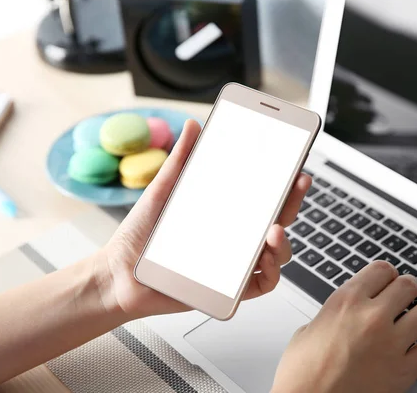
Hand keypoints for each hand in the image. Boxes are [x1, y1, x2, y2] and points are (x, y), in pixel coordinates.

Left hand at [96, 120, 311, 318]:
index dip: (282, 181)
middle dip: (292, 202)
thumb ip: (180, 160)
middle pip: (276, 220)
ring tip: (274, 231)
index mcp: (224, 214)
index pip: (262, 196)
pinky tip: (264, 259)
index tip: (294, 164)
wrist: (119, 273)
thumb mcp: (162, 191)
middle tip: (297, 183)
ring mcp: (234, 264)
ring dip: (284, 242)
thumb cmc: (140, 236)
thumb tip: (193, 126)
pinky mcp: (227, 289)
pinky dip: (269, 273)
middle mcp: (235, 238)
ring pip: (276, 254)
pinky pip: (260, 285)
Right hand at [272, 261, 416, 392]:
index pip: (381, 270)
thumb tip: (345, 313)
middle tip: (411, 290)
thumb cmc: (302, 373)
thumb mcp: (309, 329)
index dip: (388, 273)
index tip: (390, 277)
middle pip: (407, 285)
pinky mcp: (404, 370)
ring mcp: (392, 343)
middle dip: (410, 286)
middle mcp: (372, 316)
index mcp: (345, 301)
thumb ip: (334, 313)